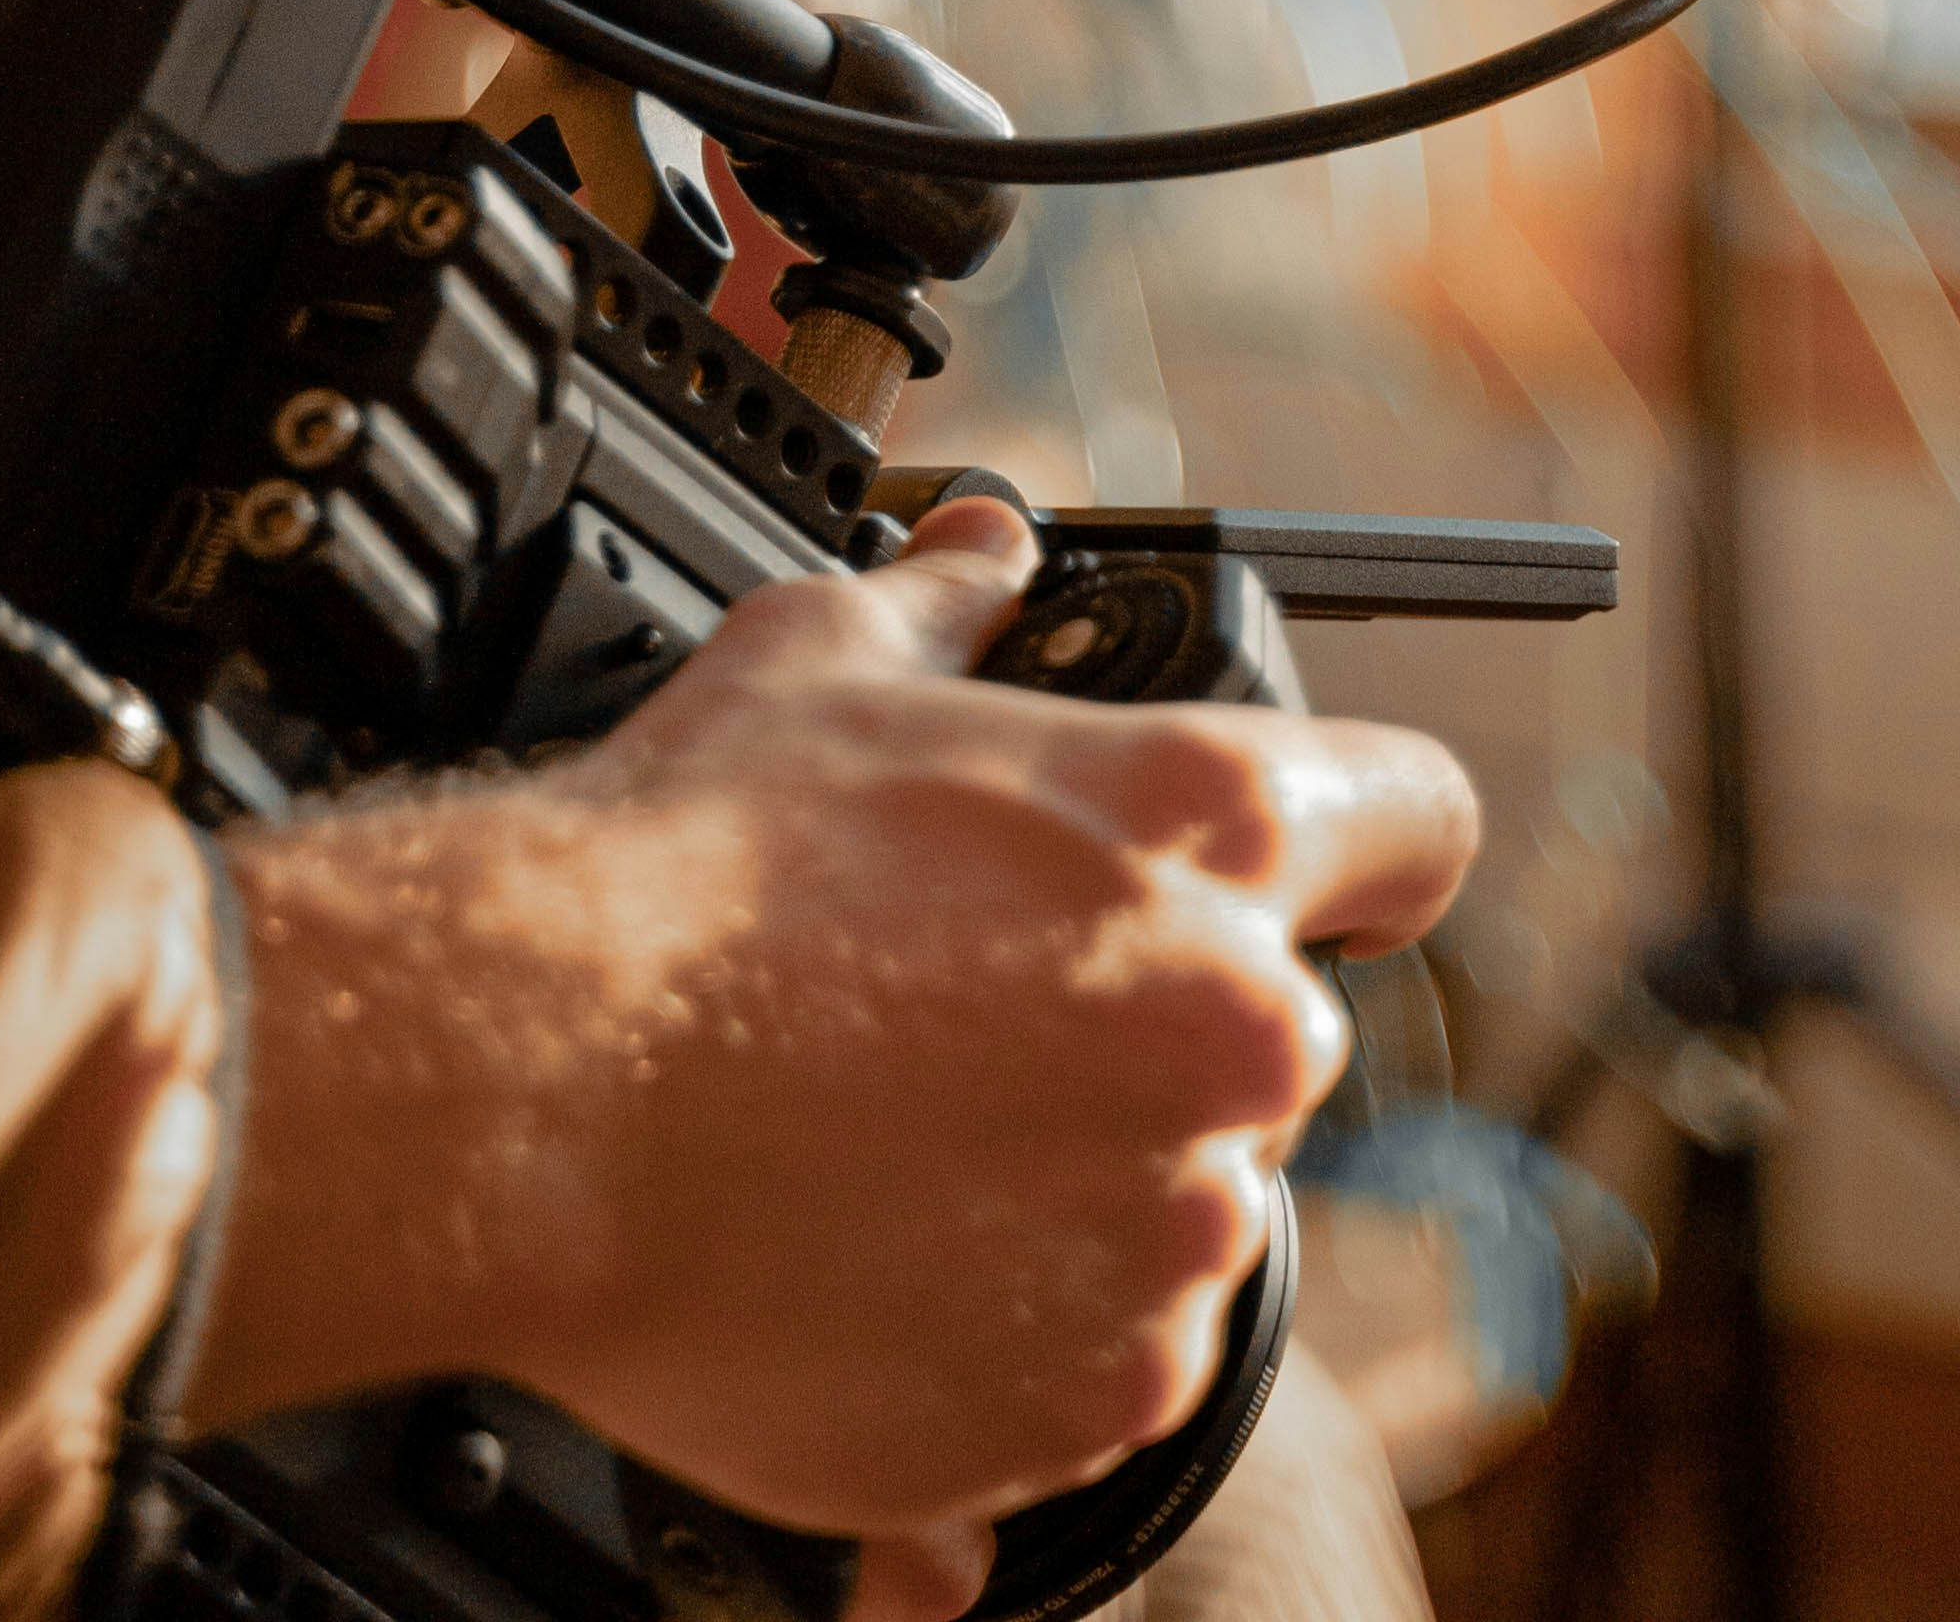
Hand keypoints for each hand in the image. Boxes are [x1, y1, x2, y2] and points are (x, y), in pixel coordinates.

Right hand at [188, 496, 1480, 1621]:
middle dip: (1152, 1017)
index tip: (1315, 864)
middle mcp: (1233, 1039)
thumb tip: (986, 560)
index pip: (1419, 819)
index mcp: (1213, 832)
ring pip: (1184, 1198)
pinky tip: (880, 1243)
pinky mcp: (1092, 1399)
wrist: (540, 1089)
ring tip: (900, 1132)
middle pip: (1265, 1024)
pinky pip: (1101, 1350)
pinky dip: (1017, 1316)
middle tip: (978, 1007)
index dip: (1361, 830)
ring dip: (1083, 1174)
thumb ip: (951, 609)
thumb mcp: (824, 657)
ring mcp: (1173, 1238)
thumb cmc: (686, 869)